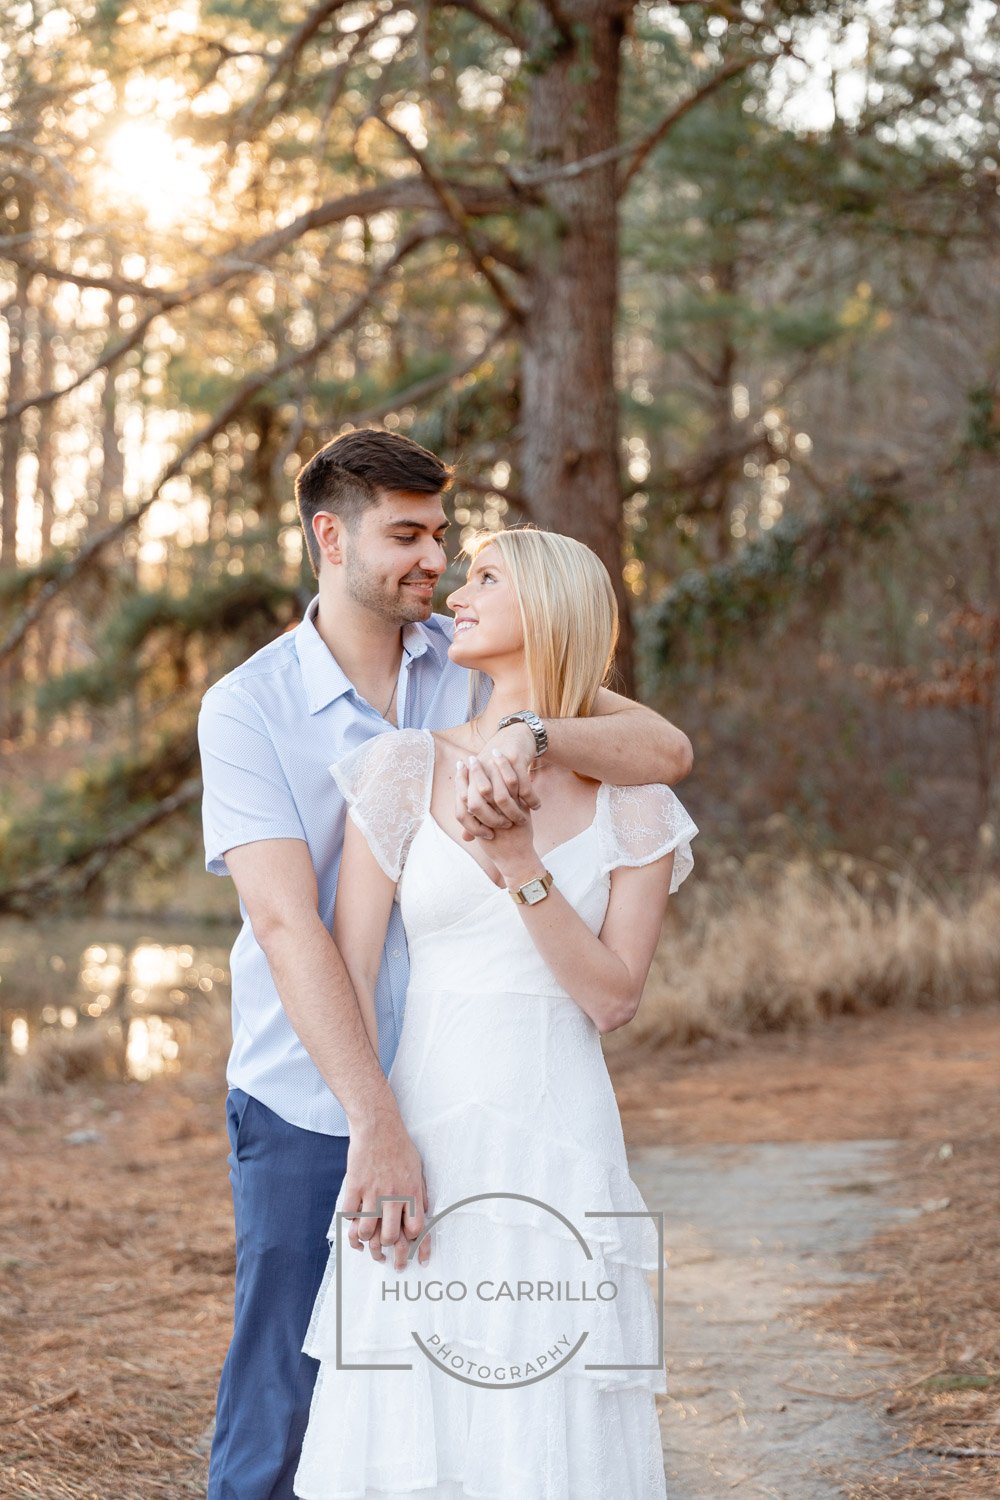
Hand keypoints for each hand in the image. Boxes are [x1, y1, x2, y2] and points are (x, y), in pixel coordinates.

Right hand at [341, 1109, 431, 1269]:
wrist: (378, 1126)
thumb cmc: (399, 1147)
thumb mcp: (418, 1169)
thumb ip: (420, 1193)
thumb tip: (424, 1213)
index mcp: (412, 1192)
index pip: (417, 1229)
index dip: (415, 1246)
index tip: (414, 1257)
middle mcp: (393, 1195)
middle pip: (391, 1237)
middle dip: (389, 1252)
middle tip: (387, 1257)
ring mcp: (373, 1192)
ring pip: (368, 1232)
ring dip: (368, 1242)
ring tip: (369, 1245)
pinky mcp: (355, 1186)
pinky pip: (349, 1216)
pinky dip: (351, 1227)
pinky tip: (354, 1229)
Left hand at [455, 725, 540, 842]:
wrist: (514, 736)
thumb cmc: (496, 768)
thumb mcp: (484, 787)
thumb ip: (475, 812)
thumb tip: (466, 838)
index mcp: (469, 780)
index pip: (463, 810)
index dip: (473, 827)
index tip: (488, 835)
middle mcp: (478, 773)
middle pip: (479, 804)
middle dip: (494, 820)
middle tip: (507, 825)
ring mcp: (495, 766)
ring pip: (503, 797)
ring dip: (514, 811)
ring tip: (523, 818)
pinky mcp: (515, 760)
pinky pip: (523, 786)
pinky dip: (531, 799)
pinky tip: (536, 806)